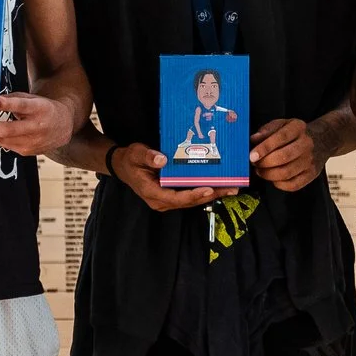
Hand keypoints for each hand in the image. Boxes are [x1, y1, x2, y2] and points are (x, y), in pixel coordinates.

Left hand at [0, 92, 77, 156]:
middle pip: (7, 129)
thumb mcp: (32, 99)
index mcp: (40, 109)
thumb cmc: (43, 109)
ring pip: (1, 140)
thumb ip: (13, 99)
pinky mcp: (26, 151)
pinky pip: (3, 144)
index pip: (22, 106)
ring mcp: (31, 142)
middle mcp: (37, 127)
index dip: (6, 104)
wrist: (63, 127)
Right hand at [107, 142, 230, 211]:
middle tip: (231, 188)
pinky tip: (219, 185)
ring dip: (211, 195)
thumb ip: (148, 157)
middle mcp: (161, 201)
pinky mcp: (172, 196)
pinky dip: (204, 192)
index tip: (208, 189)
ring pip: (192, 200)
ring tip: (231, 188)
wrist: (124, 166)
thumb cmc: (130, 159)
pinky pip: (190, 196)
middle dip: (210, 195)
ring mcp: (167, 200)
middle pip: (189, 201)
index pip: (175, 198)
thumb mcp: (136, 154)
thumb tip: (162, 160)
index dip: (193, 195)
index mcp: (151, 192)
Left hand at [251, 117, 323, 191]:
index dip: (265, 148)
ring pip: (287, 172)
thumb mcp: (281, 124)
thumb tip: (254, 139)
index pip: (281, 137)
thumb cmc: (294, 134)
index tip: (252, 156)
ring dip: (269, 174)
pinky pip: (293, 185)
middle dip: (264, 163)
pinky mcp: (311, 174)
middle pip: (284, 157)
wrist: (320, 141)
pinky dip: (279, 184)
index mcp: (298, 127)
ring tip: (261, 171)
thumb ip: (266, 130)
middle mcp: (307, 144)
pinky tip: (273, 178)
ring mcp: (310, 160)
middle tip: (255, 164)